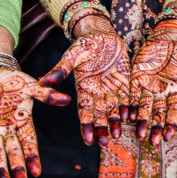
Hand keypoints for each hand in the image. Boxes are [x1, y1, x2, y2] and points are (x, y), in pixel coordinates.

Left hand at [0, 67, 69, 177]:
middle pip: (15, 152)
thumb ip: (46, 95)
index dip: (33, 157)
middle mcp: (11, 130)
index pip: (30, 142)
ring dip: (1, 169)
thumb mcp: (30, 86)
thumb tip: (67, 99)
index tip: (37, 171)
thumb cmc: (14, 79)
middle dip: (18, 169)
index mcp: (24, 122)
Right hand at [40, 15, 130, 146]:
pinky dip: (130, 107)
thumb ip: (61, 69)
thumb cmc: (84, 43)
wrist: (102, 34)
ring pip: (114, 109)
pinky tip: (133, 117)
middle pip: (100, 114)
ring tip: (117, 134)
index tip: (88, 140)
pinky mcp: (125, 81)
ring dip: (116, 121)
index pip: (84, 110)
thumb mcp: (72, 55)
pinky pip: (128, 97)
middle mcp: (97, 92)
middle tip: (105, 143)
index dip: (86, 125)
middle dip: (102, 128)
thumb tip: (43, 83)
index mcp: (83, 88)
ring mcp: (112, 88)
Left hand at [130, 27, 176, 145]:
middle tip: (152, 142)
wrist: (164, 38)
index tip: (168, 136)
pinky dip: (129, 105)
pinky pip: (132, 94)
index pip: (173, 111)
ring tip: (139, 135)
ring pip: (144, 107)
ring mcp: (147, 87)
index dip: (171, 124)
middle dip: (155, 127)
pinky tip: (127, 116)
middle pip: (157, 113)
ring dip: (141, 121)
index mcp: (175, 92)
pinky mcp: (135, 79)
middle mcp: (160, 93)